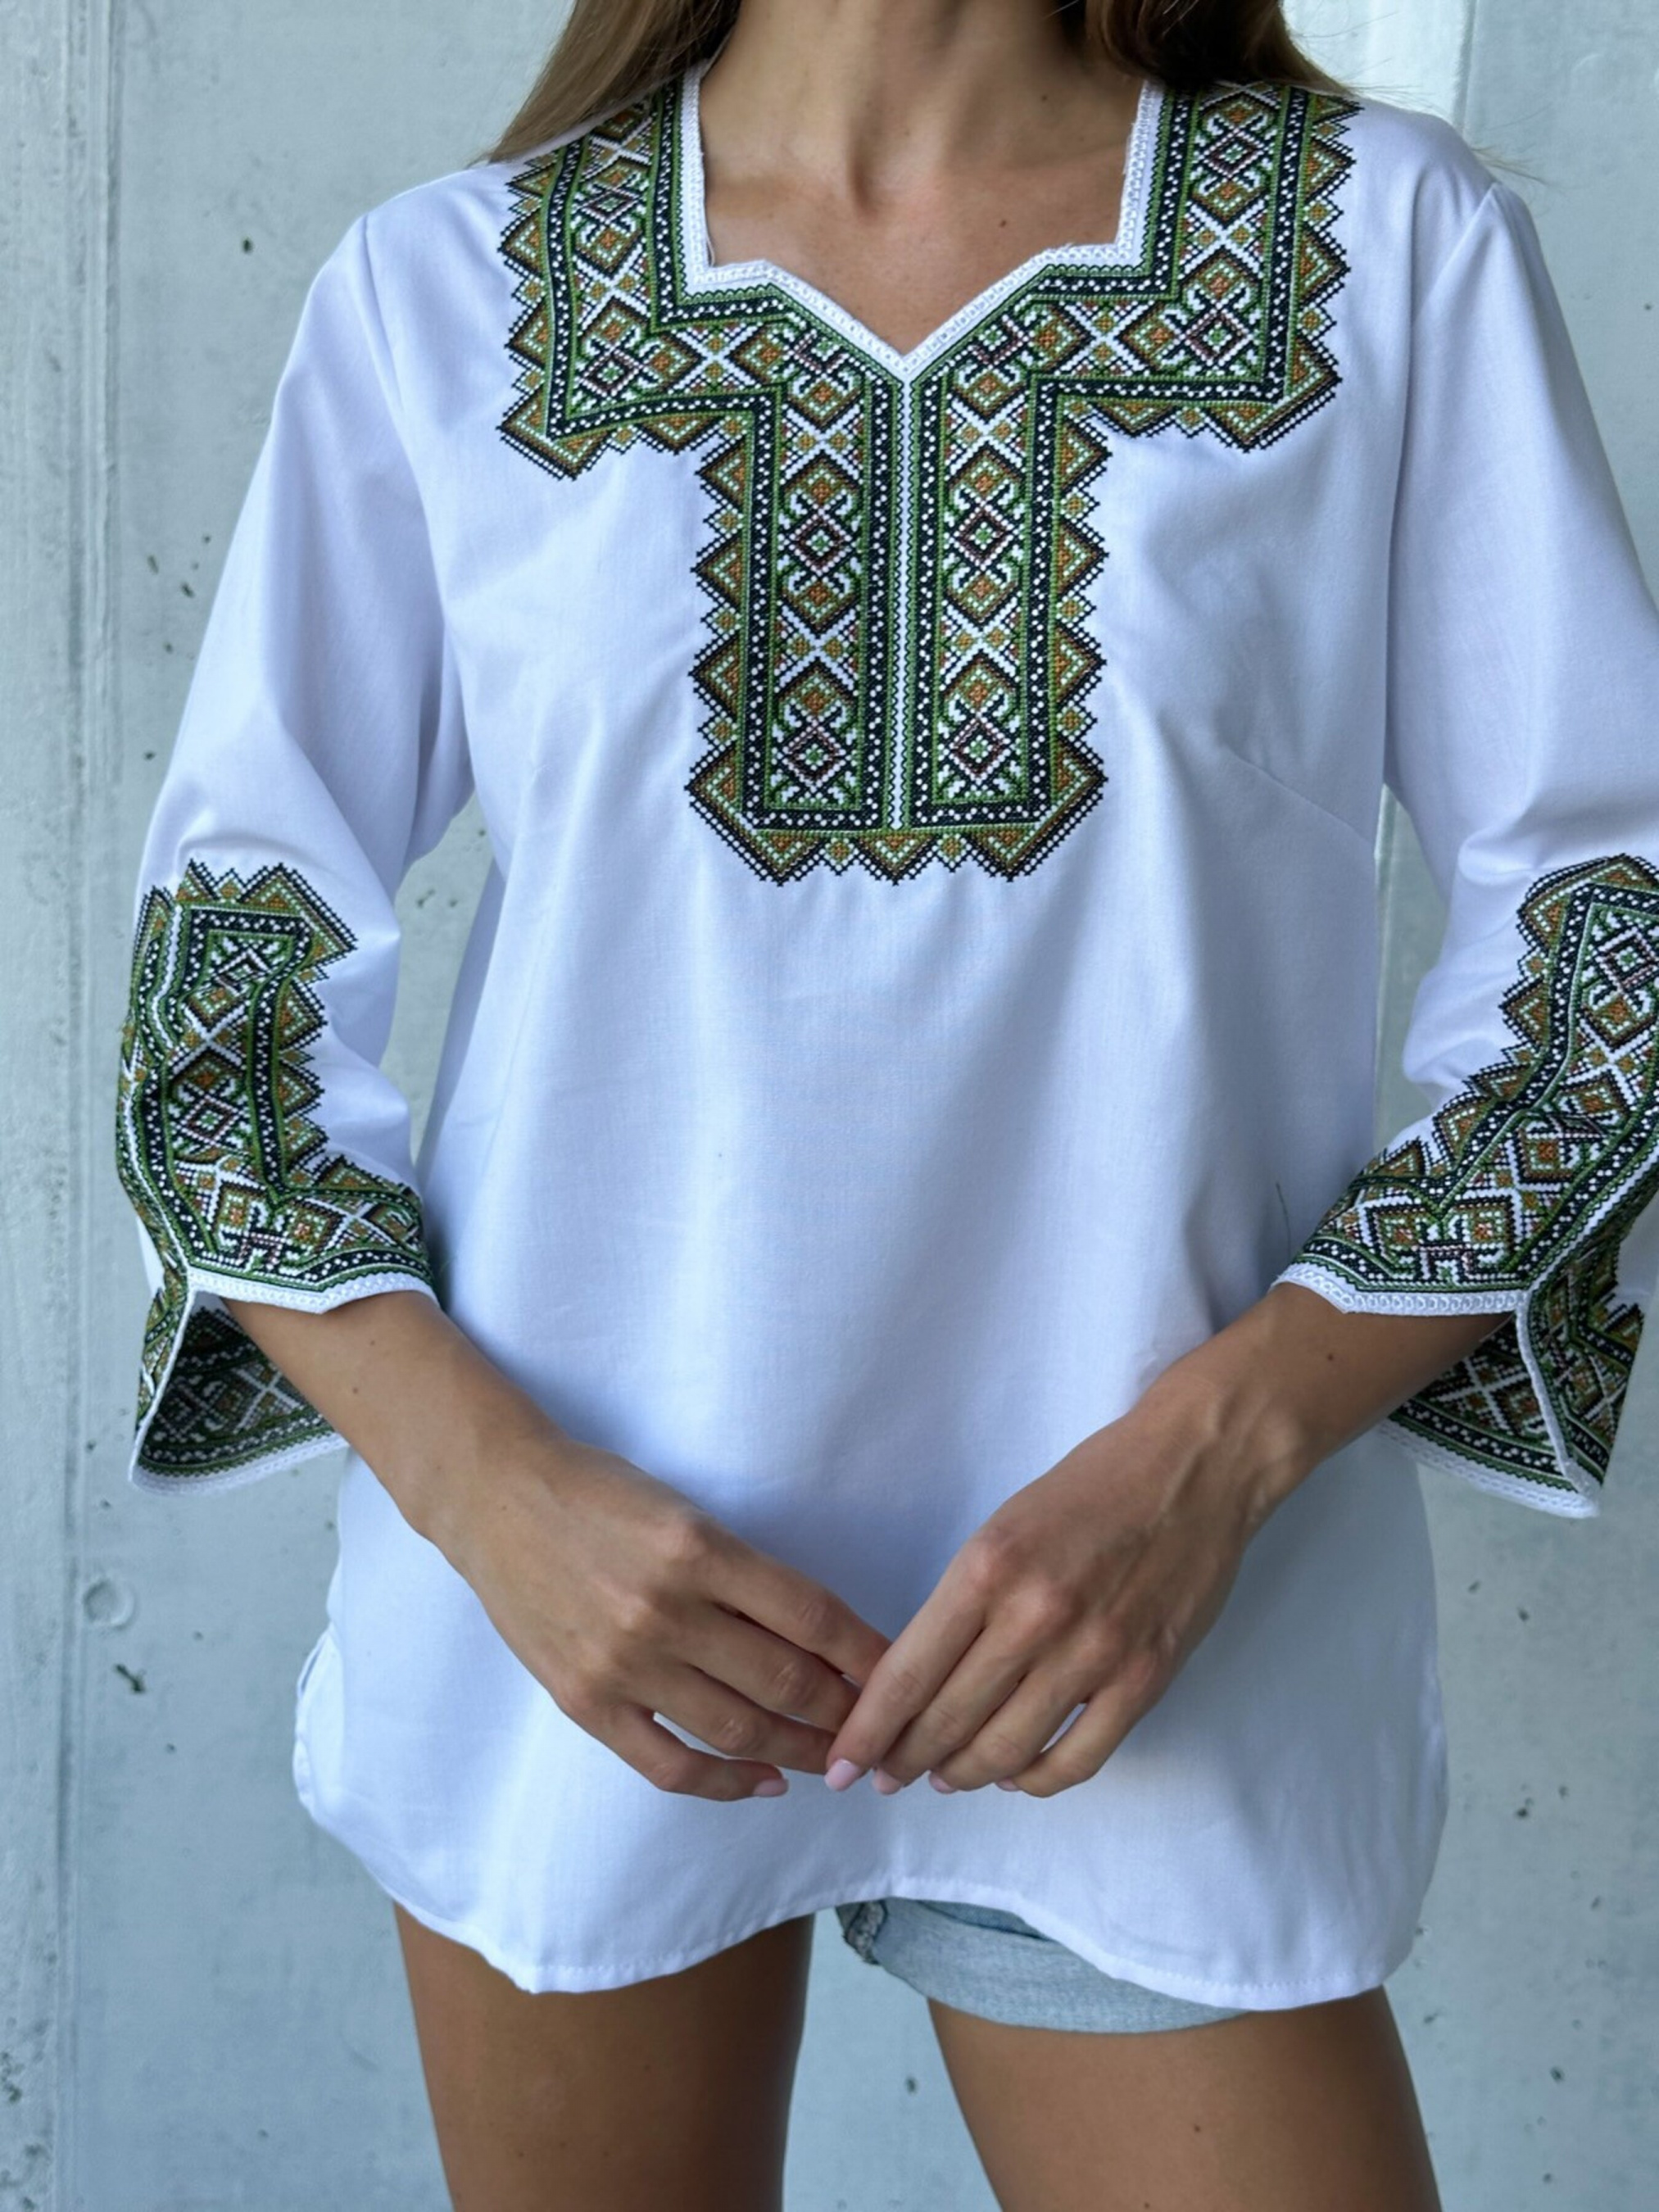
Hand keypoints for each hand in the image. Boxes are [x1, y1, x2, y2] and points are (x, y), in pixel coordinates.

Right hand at [221, 1289, 890, 1802]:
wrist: (497, 1498)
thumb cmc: (601, 1493)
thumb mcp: (685, 1512)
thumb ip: (747, 1573)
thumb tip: (824, 1638)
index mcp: (698, 1547)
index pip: (812, 1614)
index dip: (866, 1653)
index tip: (902, 1672)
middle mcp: (664, 1608)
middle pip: (785, 1681)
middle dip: (846, 1713)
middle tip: (884, 1729)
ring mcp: (623, 1663)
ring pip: (738, 1730)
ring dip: (801, 1752)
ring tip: (838, 1758)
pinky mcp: (586, 1702)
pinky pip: (669, 1765)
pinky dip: (726, 1784)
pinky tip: (765, 1782)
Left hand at [819, 1388, 1270, 1799]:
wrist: (1194, 1468)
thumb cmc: (1092, 1487)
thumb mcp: (1004, 1526)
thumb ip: (966, 1601)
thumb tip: (926, 1678)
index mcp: (988, 1568)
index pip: (908, 1673)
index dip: (869, 1731)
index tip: (843, 1764)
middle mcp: (1035, 1616)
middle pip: (948, 1720)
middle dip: (905, 1761)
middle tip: (888, 1776)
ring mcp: (1094, 1653)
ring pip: (1006, 1750)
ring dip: (965, 1775)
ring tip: (947, 1777)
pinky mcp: (1144, 1679)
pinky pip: (1077, 1760)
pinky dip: (1035, 1779)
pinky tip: (1015, 1774)